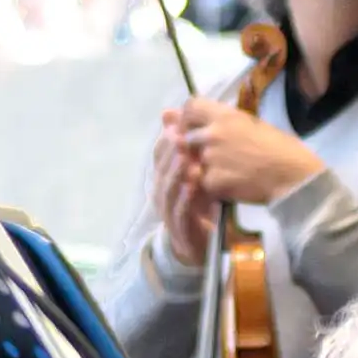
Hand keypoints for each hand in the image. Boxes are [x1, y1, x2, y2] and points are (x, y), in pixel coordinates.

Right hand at [151, 114, 215, 265]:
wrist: (198, 244)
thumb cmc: (198, 205)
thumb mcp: (196, 175)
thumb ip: (187, 149)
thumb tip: (171, 113)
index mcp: (163, 178)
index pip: (159, 154)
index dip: (166, 139)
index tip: (178, 124)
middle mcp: (161, 193)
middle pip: (161, 170)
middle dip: (169, 153)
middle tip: (181, 137)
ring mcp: (168, 211)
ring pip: (167, 189)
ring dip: (175, 174)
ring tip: (185, 159)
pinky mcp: (179, 229)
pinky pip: (179, 212)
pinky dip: (183, 199)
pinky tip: (191, 188)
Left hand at [175, 99, 324, 206]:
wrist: (296, 177)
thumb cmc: (281, 148)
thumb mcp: (252, 124)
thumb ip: (221, 119)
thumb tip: (190, 113)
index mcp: (225, 115)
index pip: (189, 107)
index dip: (189, 118)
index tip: (197, 128)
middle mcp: (213, 133)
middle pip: (186, 137)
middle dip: (196, 147)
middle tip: (218, 156)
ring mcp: (211, 158)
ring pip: (193, 162)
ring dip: (205, 167)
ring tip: (231, 171)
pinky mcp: (213, 181)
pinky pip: (203, 183)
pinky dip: (214, 186)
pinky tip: (233, 185)